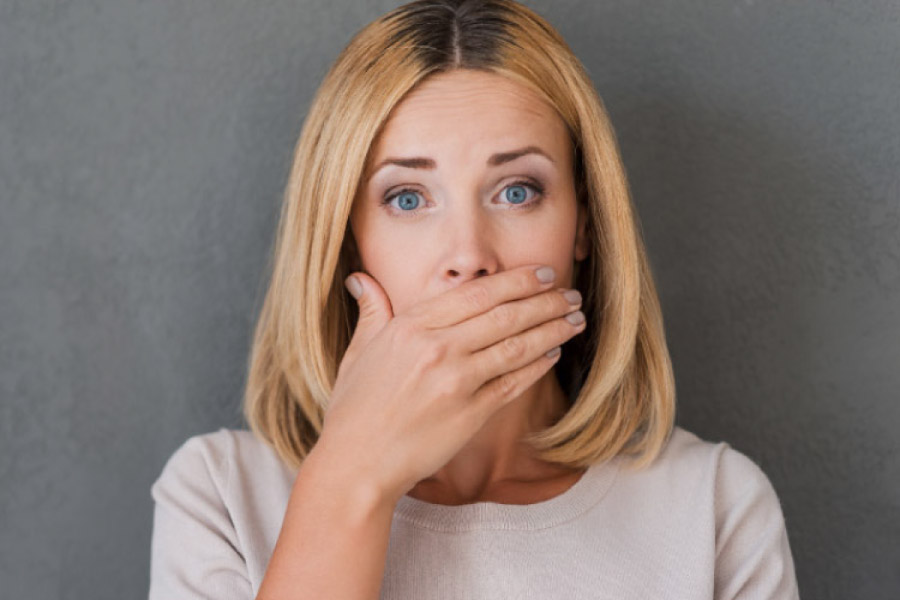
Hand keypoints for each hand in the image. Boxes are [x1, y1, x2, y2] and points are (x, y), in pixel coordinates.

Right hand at [315, 264, 585, 504]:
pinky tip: (553, 355)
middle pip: (504, 315)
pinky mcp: (470, 414)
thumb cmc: (354, 408)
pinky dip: (537, 366)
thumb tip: (360, 279)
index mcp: (411, 326)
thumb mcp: (358, 351)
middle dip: (545, 301)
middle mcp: (436, 348)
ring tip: (575, 319)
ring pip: (516, 346)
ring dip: (552, 330)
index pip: (476, 293)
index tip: (542, 273)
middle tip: (571, 293)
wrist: (357, 463)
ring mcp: (456, 382)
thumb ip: (372, 311)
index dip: (516, 281)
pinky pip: (513, 383)